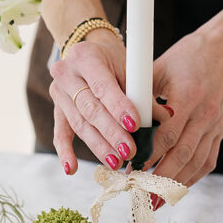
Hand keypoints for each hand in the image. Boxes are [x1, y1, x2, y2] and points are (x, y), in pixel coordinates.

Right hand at [49, 30, 159, 173]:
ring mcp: (58, 93)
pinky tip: (72, 169)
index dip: (118, 107)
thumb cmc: (114, 61)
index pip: (102, 87)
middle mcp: (66, 74)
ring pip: (79, 124)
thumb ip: (142, 93)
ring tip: (116, 162)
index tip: (135, 125)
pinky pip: (60, 133)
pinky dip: (66, 152)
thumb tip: (165, 118)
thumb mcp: (129, 68)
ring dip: (99, 146)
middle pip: (89, 109)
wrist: (89, 52)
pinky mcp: (57, 110)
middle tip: (129, 151)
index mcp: (85, 57)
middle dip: (111, 133)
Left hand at [144, 25, 222, 187]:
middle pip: (182, 155)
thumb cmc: (189, 55)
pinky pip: (207, 160)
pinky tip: (176, 189)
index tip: (129, 169)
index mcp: (188, 97)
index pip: (167, 135)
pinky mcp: (220, 131)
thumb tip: (119, 117)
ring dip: (175, 185)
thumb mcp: (161, 67)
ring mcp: (215, 126)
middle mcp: (204, 115)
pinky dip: (191, 177)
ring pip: (195, 162)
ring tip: (154, 201)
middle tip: (138, 194)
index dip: (148, 155)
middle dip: (159, 179)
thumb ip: (142, 93)